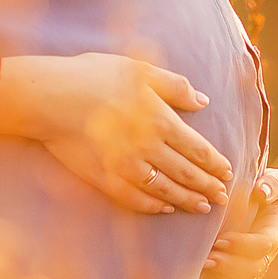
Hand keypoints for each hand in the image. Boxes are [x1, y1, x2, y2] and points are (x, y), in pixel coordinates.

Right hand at [0, 53, 233, 214]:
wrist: (49, 98)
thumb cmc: (93, 76)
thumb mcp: (139, 70)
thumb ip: (174, 86)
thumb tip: (202, 100)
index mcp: (160, 120)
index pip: (197, 149)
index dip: (215, 163)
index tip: (228, 172)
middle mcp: (147, 149)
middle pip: (186, 174)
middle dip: (208, 187)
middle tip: (223, 198)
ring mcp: (125, 168)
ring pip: (164, 190)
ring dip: (186, 201)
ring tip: (201, 208)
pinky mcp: (104, 178)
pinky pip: (135, 199)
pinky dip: (153, 206)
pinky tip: (163, 207)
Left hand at [200, 167, 277, 278]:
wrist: (247, 198)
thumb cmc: (261, 186)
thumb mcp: (275, 180)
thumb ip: (274, 184)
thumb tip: (261, 192)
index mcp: (275, 231)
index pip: (265, 245)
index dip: (246, 246)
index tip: (222, 240)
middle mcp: (264, 254)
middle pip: (253, 269)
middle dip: (230, 267)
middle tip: (207, 259)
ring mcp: (249, 268)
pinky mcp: (235, 278)